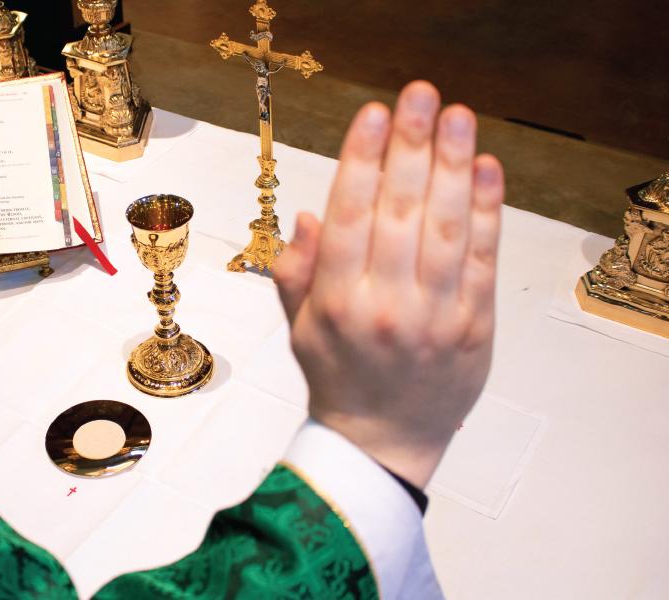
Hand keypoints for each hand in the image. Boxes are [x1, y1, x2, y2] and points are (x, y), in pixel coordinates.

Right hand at [273, 81, 503, 487]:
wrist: (383, 442)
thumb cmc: (338, 378)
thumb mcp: (299, 328)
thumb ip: (297, 271)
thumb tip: (310, 214)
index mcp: (335, 302)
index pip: (350, 217)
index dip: (362, 161)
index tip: (373, 115)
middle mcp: (384, 305)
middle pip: (400, 212)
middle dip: (410, 147)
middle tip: (419, 96)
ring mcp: (434, 316)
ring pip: (445, 229)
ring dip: (453, 166)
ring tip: (457, 116)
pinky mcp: (475, 326)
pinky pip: (482, 260)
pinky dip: (486, 212)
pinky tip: (487, 169)